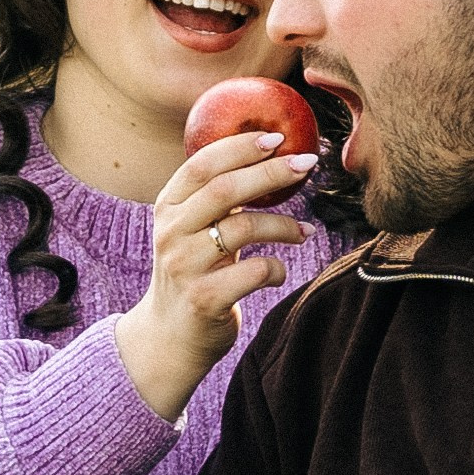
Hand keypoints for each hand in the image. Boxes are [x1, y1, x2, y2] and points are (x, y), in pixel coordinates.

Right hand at [114, 132, 317, 422]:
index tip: (277, 138)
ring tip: (304, 232)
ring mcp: (185, 267)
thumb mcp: (190, 230)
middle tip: (306, 164)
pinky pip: (255, 271)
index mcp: (167, 208)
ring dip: (284, 226)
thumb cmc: (193, 273)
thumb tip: (267, 153)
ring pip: (244, 228)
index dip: (239, 147)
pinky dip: (277, 268)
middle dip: (271, 173)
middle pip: (225, 190)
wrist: (169, 336)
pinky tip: (278, 272)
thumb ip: (213, 198)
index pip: (201, 165)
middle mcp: (171, 233)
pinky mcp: (205, 299)